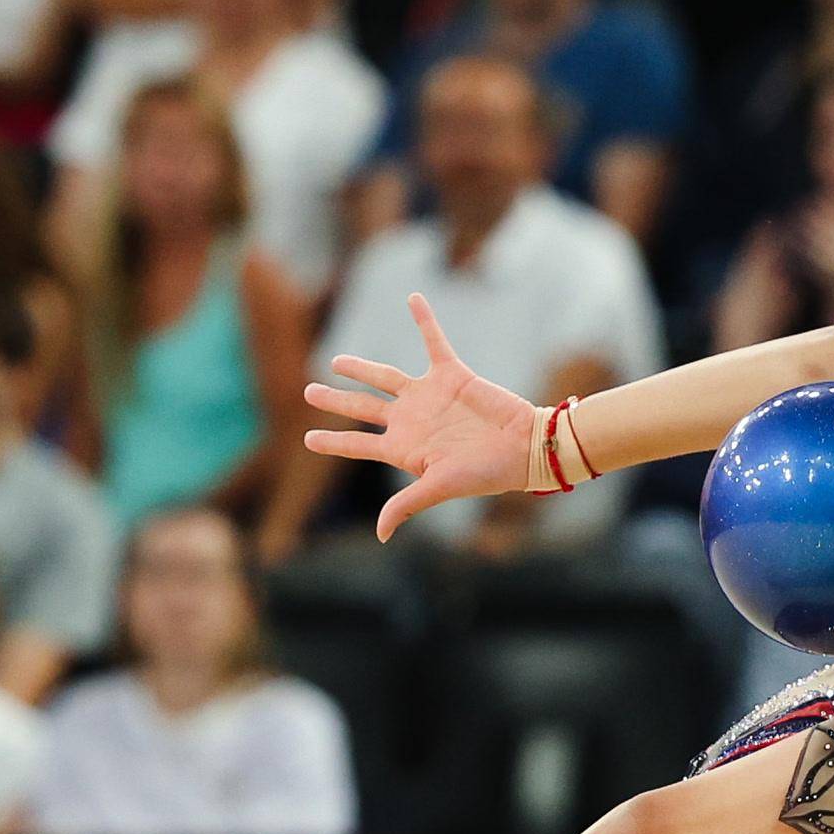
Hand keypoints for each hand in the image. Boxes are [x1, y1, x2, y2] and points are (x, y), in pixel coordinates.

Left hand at [303, 293, 536, 542]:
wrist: (525, 446)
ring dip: (361, 367)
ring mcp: (429, 396)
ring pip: (385, 376)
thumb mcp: (440, 487)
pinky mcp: (452, 374)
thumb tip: (381, 534)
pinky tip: (412, 298)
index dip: (333, 442)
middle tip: (308, 391)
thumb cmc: (485, 473)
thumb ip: (406, 504)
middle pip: (363, 408)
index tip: (307, 440)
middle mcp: (411, 420)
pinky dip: (424, 320)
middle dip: (335, 400)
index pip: (358, 445)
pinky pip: (434, 341)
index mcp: (404, 448)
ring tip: (337, 360)